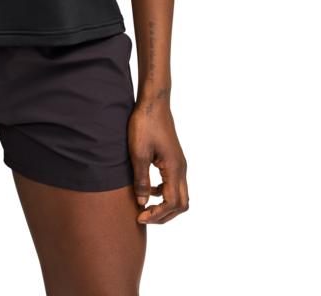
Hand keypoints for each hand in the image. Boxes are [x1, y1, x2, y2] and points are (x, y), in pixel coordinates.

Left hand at [128, 104, 189, 224]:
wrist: (154, 102)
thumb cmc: (145, 124)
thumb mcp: (138, 153)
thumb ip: (141, 180)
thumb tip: (142, 203)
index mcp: (174, 169)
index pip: (171, 203)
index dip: (156, 214)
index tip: (139, 216)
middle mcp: (182, 169)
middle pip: (182, 204)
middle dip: (165, 216)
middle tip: (145, 218)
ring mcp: (180, 163)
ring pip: (180, 194)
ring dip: (166, 205)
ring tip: (146, 206)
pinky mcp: (175, 159)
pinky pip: (175, 183)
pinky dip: (165, 192)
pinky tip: (150, 189)